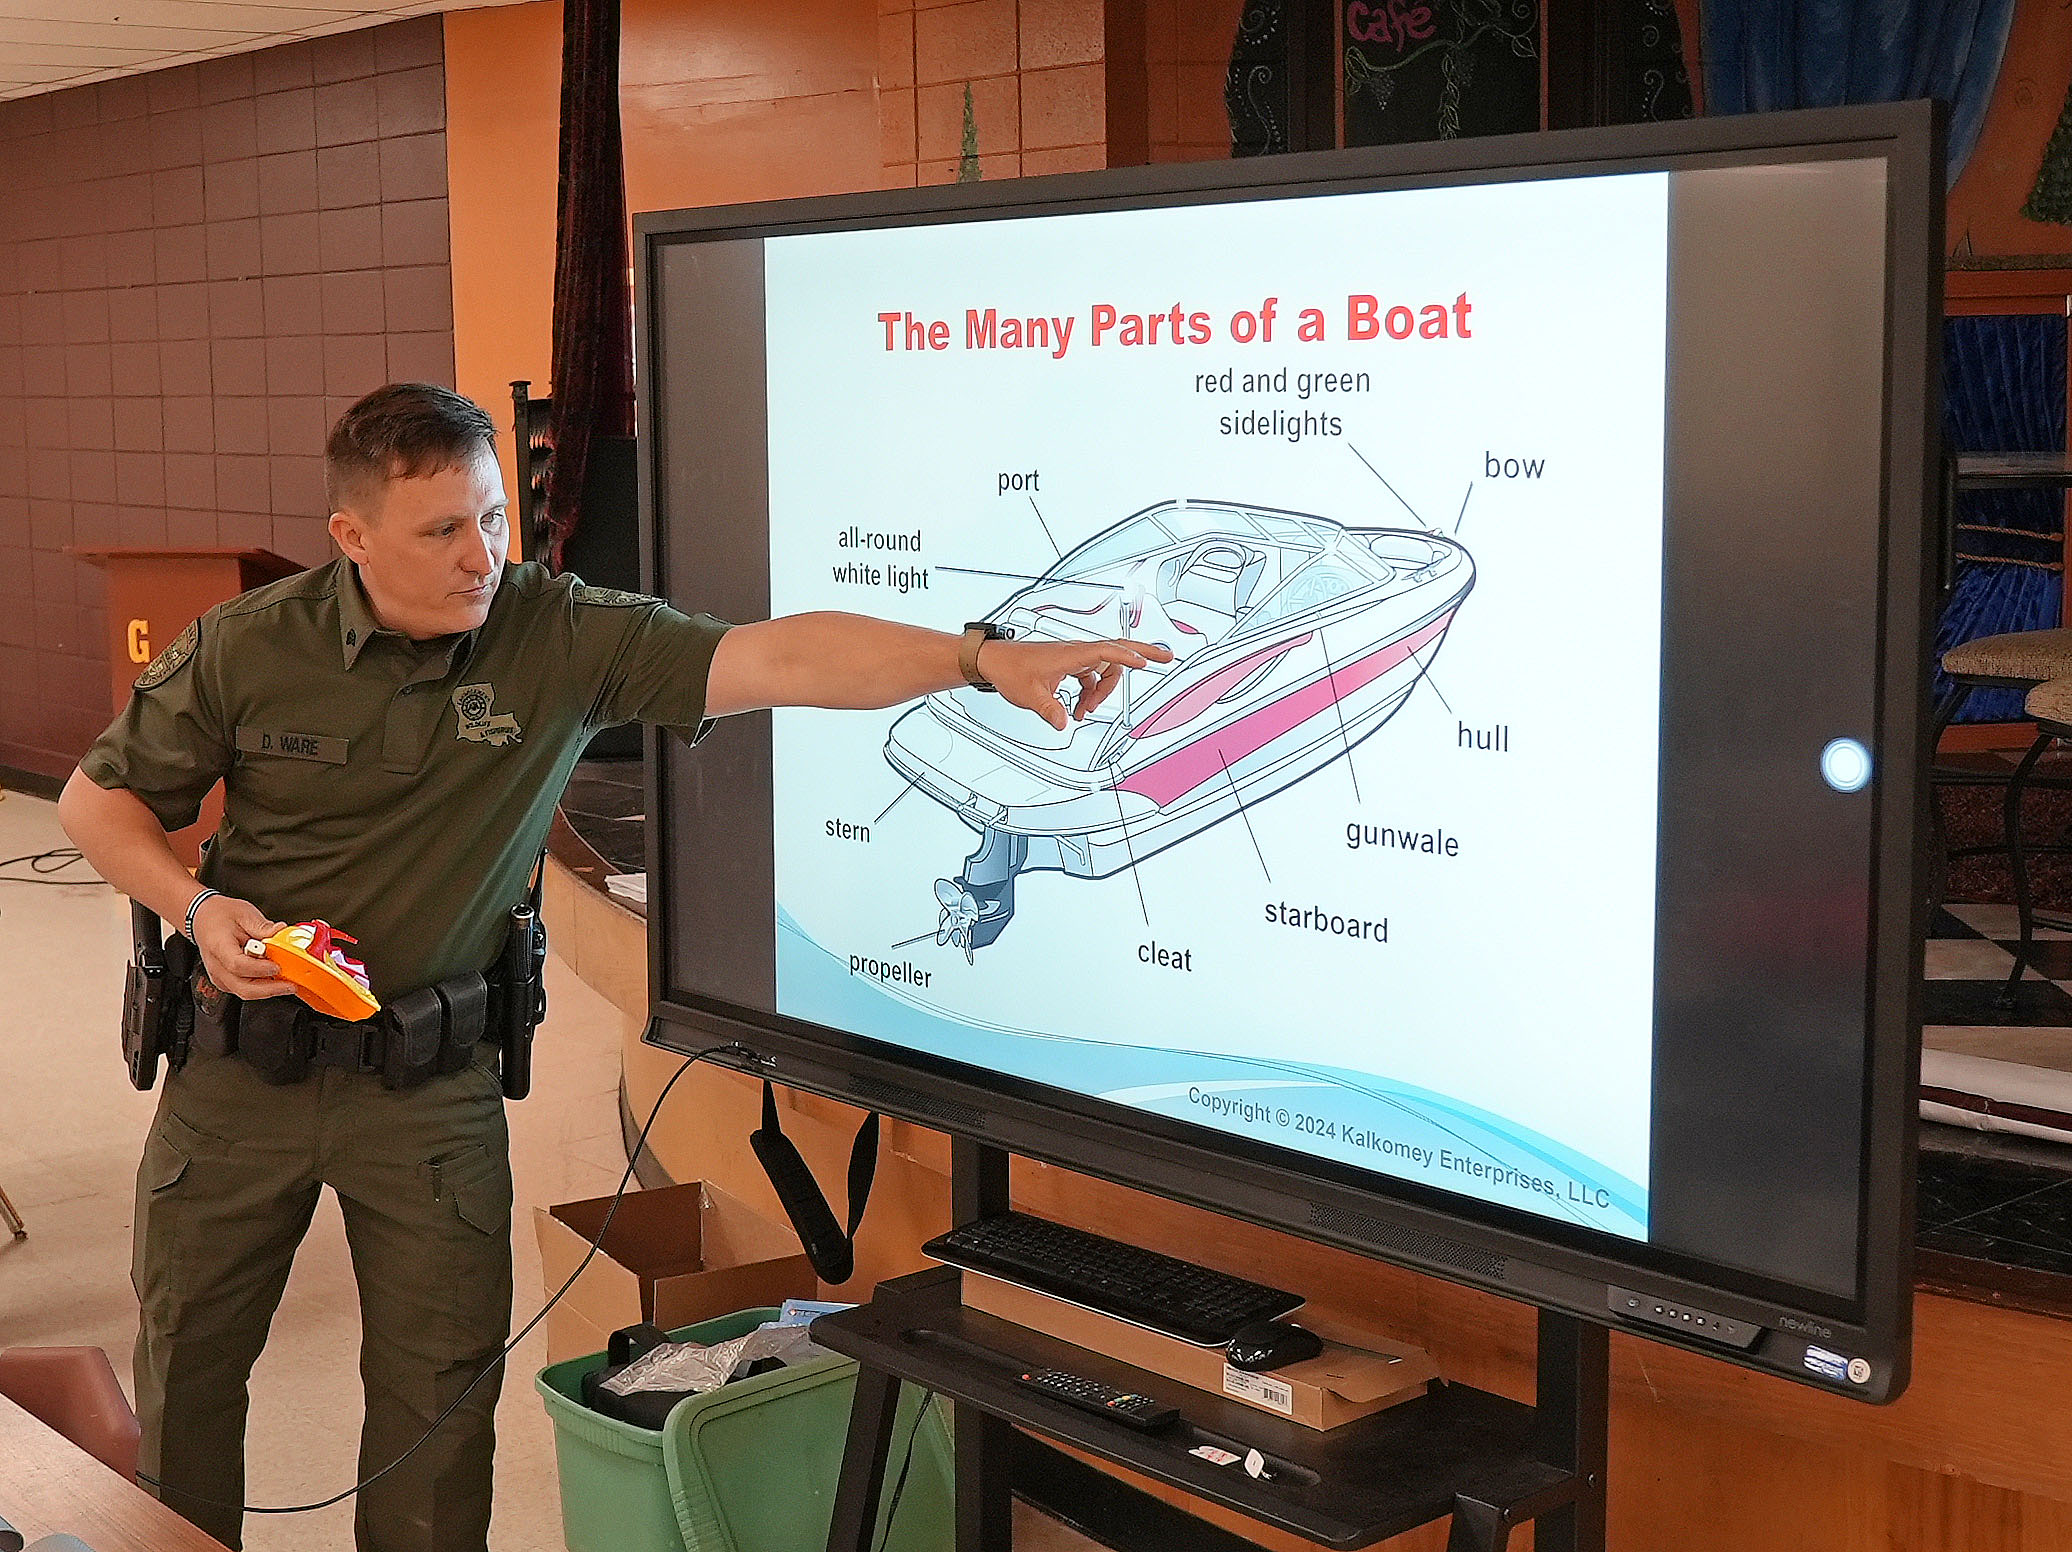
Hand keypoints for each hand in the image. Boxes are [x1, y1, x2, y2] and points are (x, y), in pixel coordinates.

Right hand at [191, 893, 296, 1000]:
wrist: (203, 919)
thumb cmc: (220, 916)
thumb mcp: (244, 914)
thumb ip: (263, 927)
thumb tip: (282, 932)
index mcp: (218, 946)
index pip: (238, 965)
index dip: (260, 969)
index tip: (277, 966)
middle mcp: (216, 966)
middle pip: (242, 987)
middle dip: (269, 989)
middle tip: (290, 985)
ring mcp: (220, 976)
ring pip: (244, 992)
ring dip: (268, 990)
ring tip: (287, 983)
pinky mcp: (226, 981)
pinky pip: (245, 989)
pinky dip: (262, 988)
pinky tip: (275, 980)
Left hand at [978, 637, 1174, 731]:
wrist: (993, 660)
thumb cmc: (1009, 669)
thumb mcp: (1031, 696)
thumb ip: (1051, 710)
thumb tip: (1063, 723)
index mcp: (1071, 654)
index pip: (1106, 651)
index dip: (1127, 656)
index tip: (1145, 663)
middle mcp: (1075, 652)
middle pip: (1116, 650)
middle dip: (1142, 653)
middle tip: (1165, 658)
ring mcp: (1073, 658)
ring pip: (1103, 670)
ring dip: (1101, 692)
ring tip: (1085, 711)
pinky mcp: (1068, 664)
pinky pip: (1090, 676)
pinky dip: (1090, 692)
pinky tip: (1078, 707)